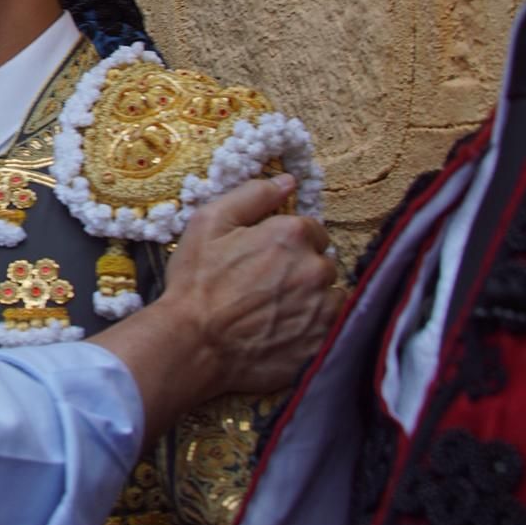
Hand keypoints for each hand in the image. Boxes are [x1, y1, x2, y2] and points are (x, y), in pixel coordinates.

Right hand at [156, 175, 341, 397]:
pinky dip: (313, 325)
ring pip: (330, 294)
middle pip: (322, 261)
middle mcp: (316, 269)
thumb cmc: (197, 282)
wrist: (194, 343)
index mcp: (292, 235)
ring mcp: (323, 308)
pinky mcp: (323, 341)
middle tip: (265, 283)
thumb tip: (287, 180)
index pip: (311, 230)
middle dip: (300, 268)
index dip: (286, 241)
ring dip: (311, 297)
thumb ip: (252, 195)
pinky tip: (283, 328)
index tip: (265, 255)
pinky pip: (330, 325)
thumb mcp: (209, 224)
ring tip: (275, 308)